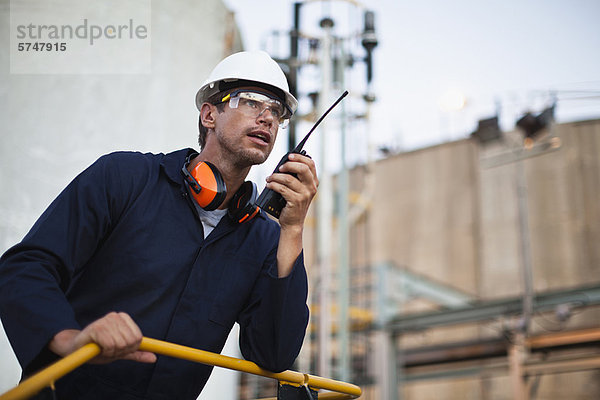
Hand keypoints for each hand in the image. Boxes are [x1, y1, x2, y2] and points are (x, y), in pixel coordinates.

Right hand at [49, 312, 155, 363]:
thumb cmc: (99, 349)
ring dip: (112, 352)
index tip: (118, 349)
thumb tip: (154, 358)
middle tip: (109, 349)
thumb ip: (136, 353)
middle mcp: (116, 316)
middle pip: (131, 341)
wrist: (76, 348)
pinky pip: (110, 345)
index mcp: (124, 318)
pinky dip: (106, 352)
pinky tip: (98, 348)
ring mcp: (106, 320)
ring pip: (121, 344)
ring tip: (102, 348)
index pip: (138, 338)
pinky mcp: (97, 327)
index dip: (129, 348)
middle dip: (121, 351)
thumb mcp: (120, 351)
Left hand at [266, 153, 317, 276]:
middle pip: (302, 169)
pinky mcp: (296, 202)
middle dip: (288, 165)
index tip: (289, 156)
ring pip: (288, 179)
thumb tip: (283, 163)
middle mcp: (312, 188)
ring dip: (276, 176)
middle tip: (279, 167)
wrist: (292, 223)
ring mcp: (305, 195)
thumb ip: (295, 177)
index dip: (300, 157)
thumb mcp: (298, 189)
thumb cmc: (292, 203)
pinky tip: (269, 185)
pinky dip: (273, 185)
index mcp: (314, 182)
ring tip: (269, 178)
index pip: (311, 164)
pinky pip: (282, 189)